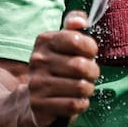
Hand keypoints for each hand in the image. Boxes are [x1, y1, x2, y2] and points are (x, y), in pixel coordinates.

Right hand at [26, 12, 99, 126]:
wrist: (35, 100)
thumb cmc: (58, 68)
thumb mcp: (65, 43)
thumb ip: (74, 26)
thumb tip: (80, 22)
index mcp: (44, 41)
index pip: (77, 40)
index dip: (90, 49)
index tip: (90, 54)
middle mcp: (37, 60)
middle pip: (81, 66)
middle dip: (93, 72)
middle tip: (90, 75)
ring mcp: (36, 83)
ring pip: (80, 87)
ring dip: (88, 90)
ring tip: (82, 88)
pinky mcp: (39, 104)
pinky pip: (74, 104)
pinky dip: (82, 104)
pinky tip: (76, 101)